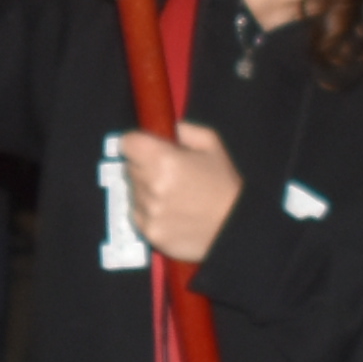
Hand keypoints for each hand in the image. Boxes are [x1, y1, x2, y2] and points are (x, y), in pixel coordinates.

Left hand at [118, 118, 242, 263]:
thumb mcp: (212, 144)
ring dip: (145, 190)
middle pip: (129, 168)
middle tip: (166, 172)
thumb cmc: (224, 185)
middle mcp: (151, 186)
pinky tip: (170, 212)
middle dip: (143, 166)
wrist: (235, 226)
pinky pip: (137, 215)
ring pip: (133, 192)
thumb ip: (184, 130)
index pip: (127, 143)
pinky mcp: (150, 232)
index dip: (136, 143)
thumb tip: (167, 129)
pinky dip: (148, 212)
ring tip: (172, 195)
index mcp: (163, 160)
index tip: (145, 147)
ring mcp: (149, 211)